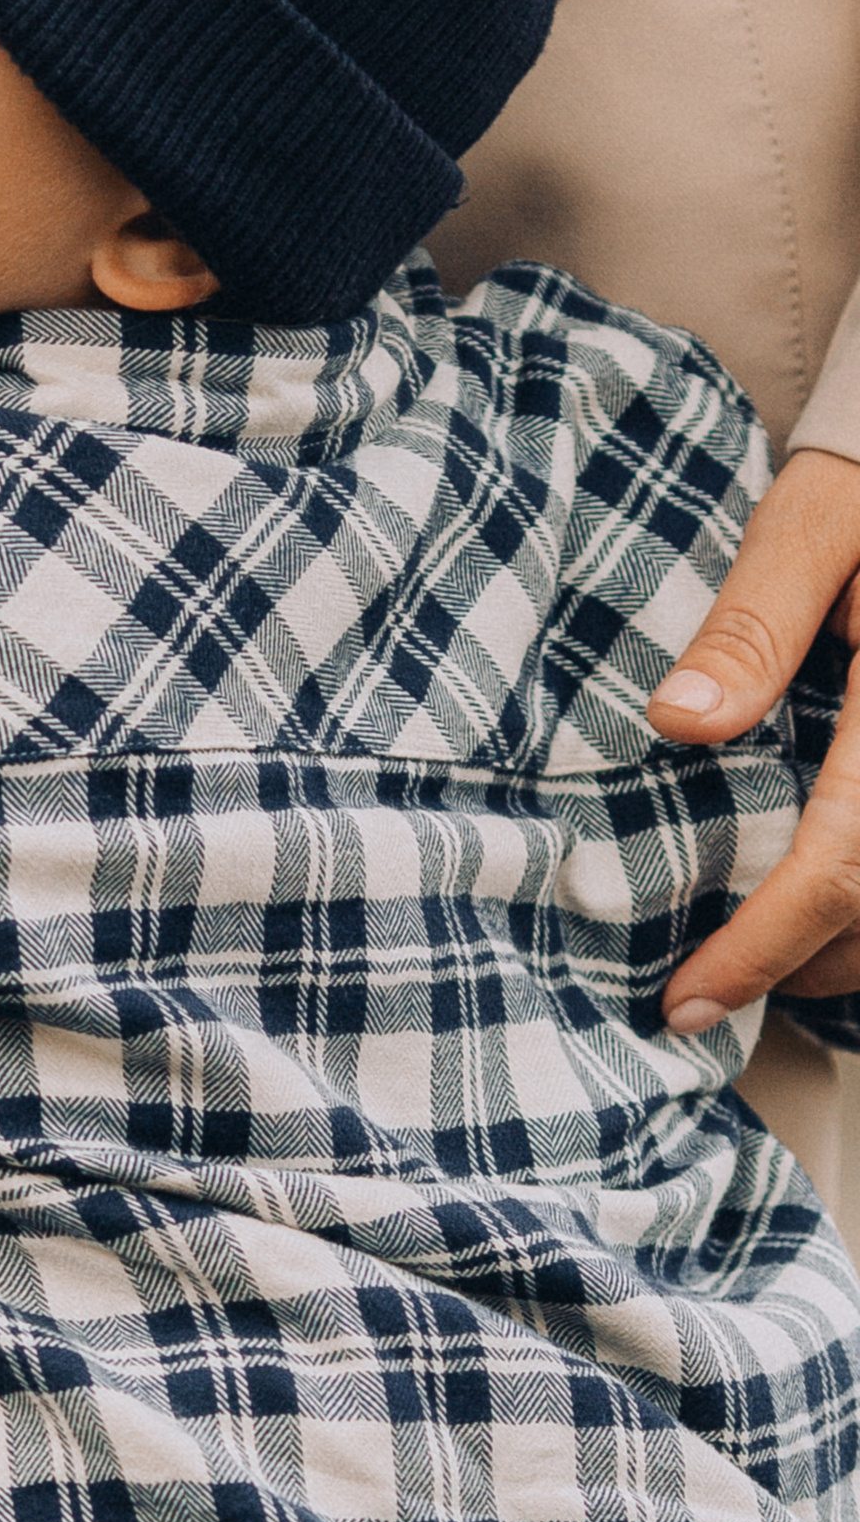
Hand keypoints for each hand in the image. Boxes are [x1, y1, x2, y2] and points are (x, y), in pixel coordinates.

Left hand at [650, 447, 859, 1026]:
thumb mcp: (819, 523)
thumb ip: (755, 621)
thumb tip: (678, 720)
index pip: (843, 864)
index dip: (762, 947)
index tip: (684, 999)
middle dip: (796, 966)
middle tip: (700, 990)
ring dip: (841, 950)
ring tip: (754, 960)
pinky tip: (816, 910)